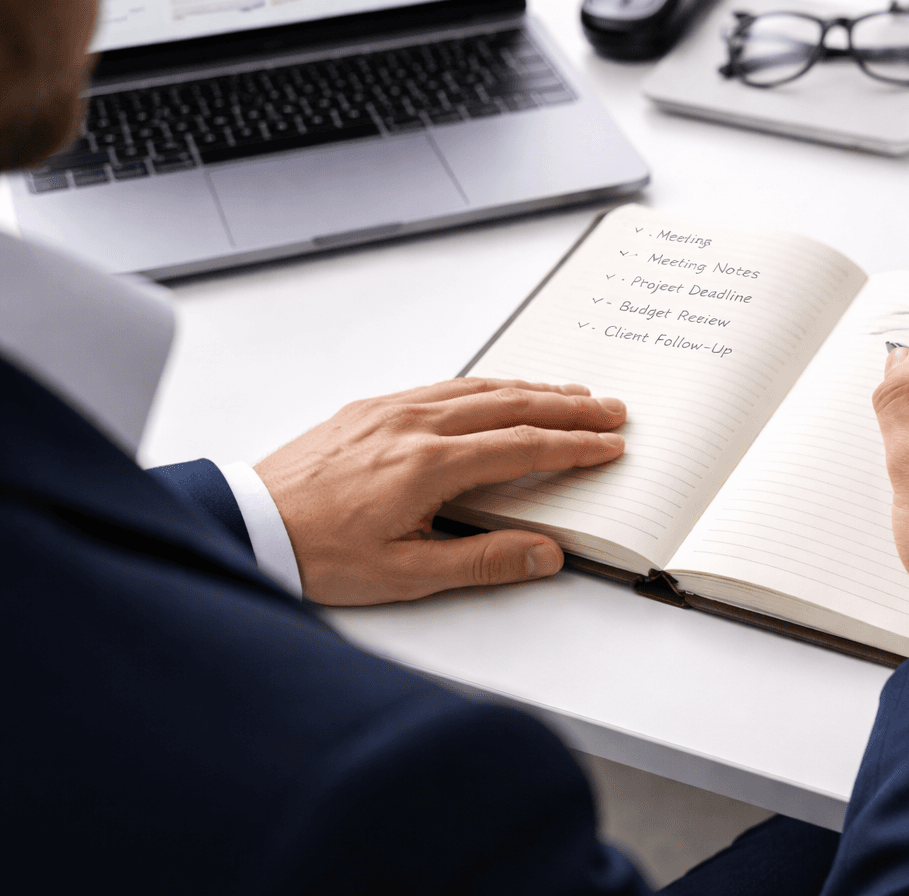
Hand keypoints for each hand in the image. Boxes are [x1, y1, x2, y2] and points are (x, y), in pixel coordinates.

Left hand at [255, 378, 626, 604]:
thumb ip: (482, 561)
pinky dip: (484, 384)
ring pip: (477, 388)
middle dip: (568, 408)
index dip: (573, 447)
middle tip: (610, 409)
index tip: (610, 445)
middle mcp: (414, 425)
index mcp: (429, 465)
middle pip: (511, 405)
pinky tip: (497, 390)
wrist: (248, 522)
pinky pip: (442, 385)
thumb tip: (545, 554)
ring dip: (531, 388)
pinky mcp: (369, 407)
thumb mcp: (405, 574)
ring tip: (570, 394)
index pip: (522, 447)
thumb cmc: (319, 553)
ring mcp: (391, 410)